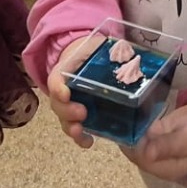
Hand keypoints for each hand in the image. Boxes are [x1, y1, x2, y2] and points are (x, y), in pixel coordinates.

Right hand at [46, 34, 101, 148]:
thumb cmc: (92, 52)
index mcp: (65, 70)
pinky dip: (81, 138)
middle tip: (82, 112)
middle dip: (68, 111)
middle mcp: (63, 91)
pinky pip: (76, 130)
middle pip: (57, 105)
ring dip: (72, 128)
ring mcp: (69, 106)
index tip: (65, 94)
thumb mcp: (98, 45)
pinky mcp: (79, 117)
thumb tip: (130, 54)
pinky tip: (89, 142)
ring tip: (81, 132)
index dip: (58, 88)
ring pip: (64, 120)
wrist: (86, 58)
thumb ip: (111, 49)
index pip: (56, 80)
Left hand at [130, 100, 186, 180]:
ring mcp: (161, 152)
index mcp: (166, 168)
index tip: (124, 124)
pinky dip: (140, 128)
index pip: (139, 158)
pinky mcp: (164, 140)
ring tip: (126, 113)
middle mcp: (161, 163)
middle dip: (129, 137)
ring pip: (140, 144)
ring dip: (132, 132)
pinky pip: (146, 137)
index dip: (130, 143)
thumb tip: (146, 152)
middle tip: (122, 114)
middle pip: (137, 153)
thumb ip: (166, 145)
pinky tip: (136, 116)